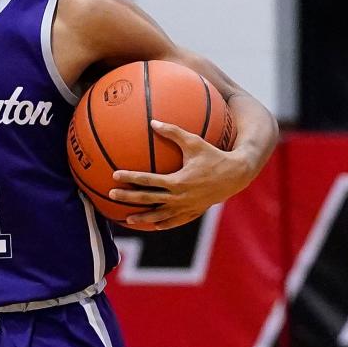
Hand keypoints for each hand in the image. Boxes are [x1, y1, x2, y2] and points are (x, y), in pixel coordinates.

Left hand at [109, 119, 253, 229]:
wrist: (236, 175)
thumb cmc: (214, 155)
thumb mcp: (194, 141)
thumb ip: (172, 131)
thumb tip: (152, 121)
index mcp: (178, 181)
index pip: (148, 180)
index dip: (130, 178)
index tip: (114, 175)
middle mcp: (180, 197)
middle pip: (148, 199)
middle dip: (128, 198)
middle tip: (111, 194)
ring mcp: (186, 207)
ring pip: (160, 216)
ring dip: (143, 217)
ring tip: (127, 219)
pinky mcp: (194, 212)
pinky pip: (175, 221)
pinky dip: (163, 224)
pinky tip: (152, 226)